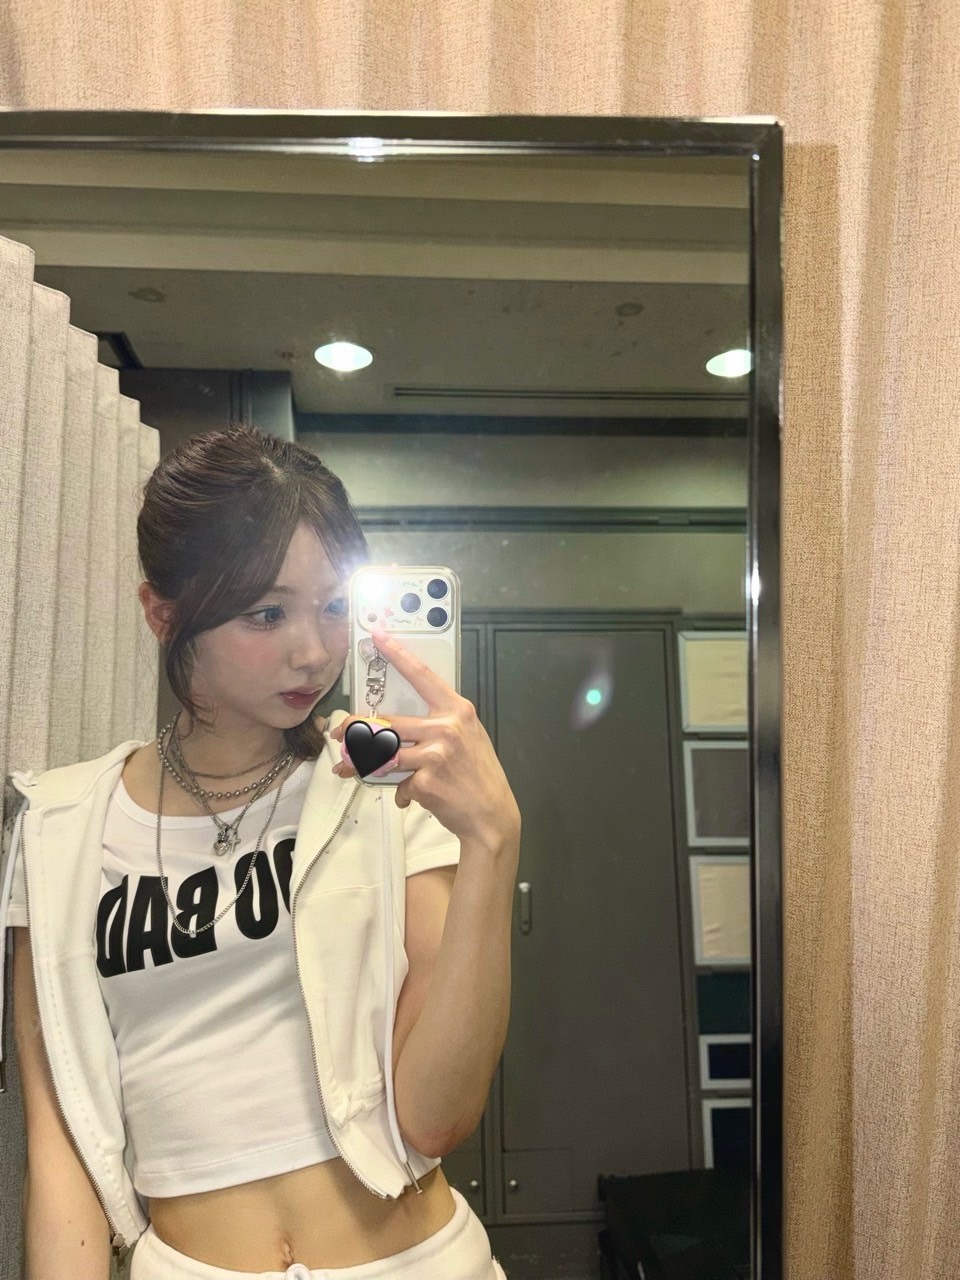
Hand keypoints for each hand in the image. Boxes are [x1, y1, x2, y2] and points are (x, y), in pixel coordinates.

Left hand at [328, 627, 520, 851]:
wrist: (492, 815)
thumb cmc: (479, 775)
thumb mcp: (467, 737)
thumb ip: (439, 723)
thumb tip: (397, 724)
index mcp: (456, 710)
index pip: (421, 675)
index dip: (397, 653)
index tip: (378, 635)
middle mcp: (445, 727)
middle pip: (387, 722)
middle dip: (356, 729)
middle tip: (340, 731)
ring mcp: (435, 754)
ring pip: (383, 753)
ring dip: (360, 764)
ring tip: (347, 768)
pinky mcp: (425, 781)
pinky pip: (399, 782)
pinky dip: (401, 791)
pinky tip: (412, 796)